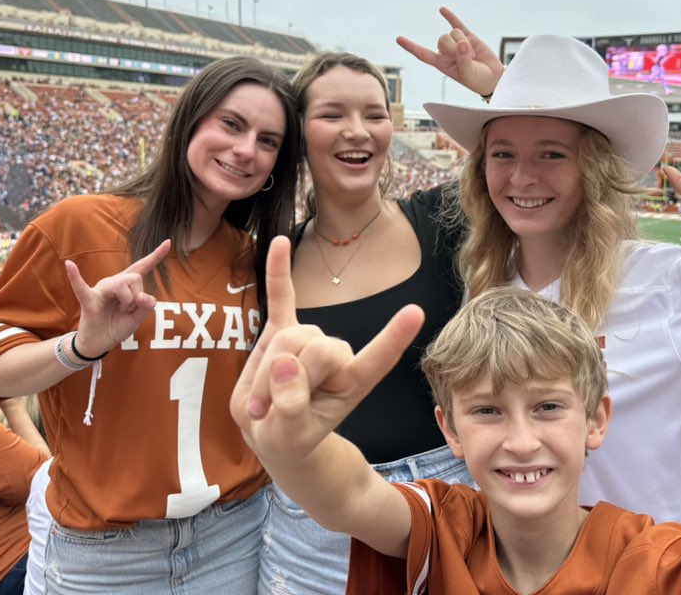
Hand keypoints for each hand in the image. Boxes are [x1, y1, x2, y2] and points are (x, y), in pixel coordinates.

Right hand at [64, 239, 169, 356]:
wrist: (98, 343)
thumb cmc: (116, 326)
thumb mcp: (138, 318)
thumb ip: (146, 305)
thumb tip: (143, 295)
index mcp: (126, 286)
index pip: (142, 267)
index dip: (156, 255)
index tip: (168, 242)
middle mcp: (113, 283)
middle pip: (135, 277)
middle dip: (138, 296)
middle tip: (129, 310)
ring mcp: (100, 290)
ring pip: (122, 283)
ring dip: (127, 301)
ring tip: (122, 311)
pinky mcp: (89, 301)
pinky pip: (81, 287)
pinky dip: (75, 276)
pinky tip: (69, 265)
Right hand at [231, 236, 424, 463]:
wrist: (271, 432)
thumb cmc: (289, 438)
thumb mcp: (289, 437)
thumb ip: (291, 406)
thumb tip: (285, 364)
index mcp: (352, 383)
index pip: (377, 359)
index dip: (394, 338)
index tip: (416, 312)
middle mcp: (337, 356)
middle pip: (313, 346)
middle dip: (285, 381)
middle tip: (275, 410)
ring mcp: (309, 340)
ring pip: (288, 337)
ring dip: (266, 373)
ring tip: (264, 401)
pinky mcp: (283, 329)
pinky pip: (280, 296)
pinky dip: (278, 271)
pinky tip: (278, 243)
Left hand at [396, 6, 503, 97]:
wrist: (493, 77)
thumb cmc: (477, 80)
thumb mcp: (467, 74)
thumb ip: (463, 59)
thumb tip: (462, 42)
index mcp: (441, 63)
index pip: (422, 54)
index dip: (411, 46)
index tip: (398, 38)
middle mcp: (446, 52)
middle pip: (442, 40)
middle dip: (455, 47)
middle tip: (467, 59)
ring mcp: (456, 42)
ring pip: (453, 33)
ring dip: (464, 43)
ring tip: (473, 55)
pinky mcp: (467, 36)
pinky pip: (456, 23)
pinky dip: (449, 16)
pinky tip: (441, 9)